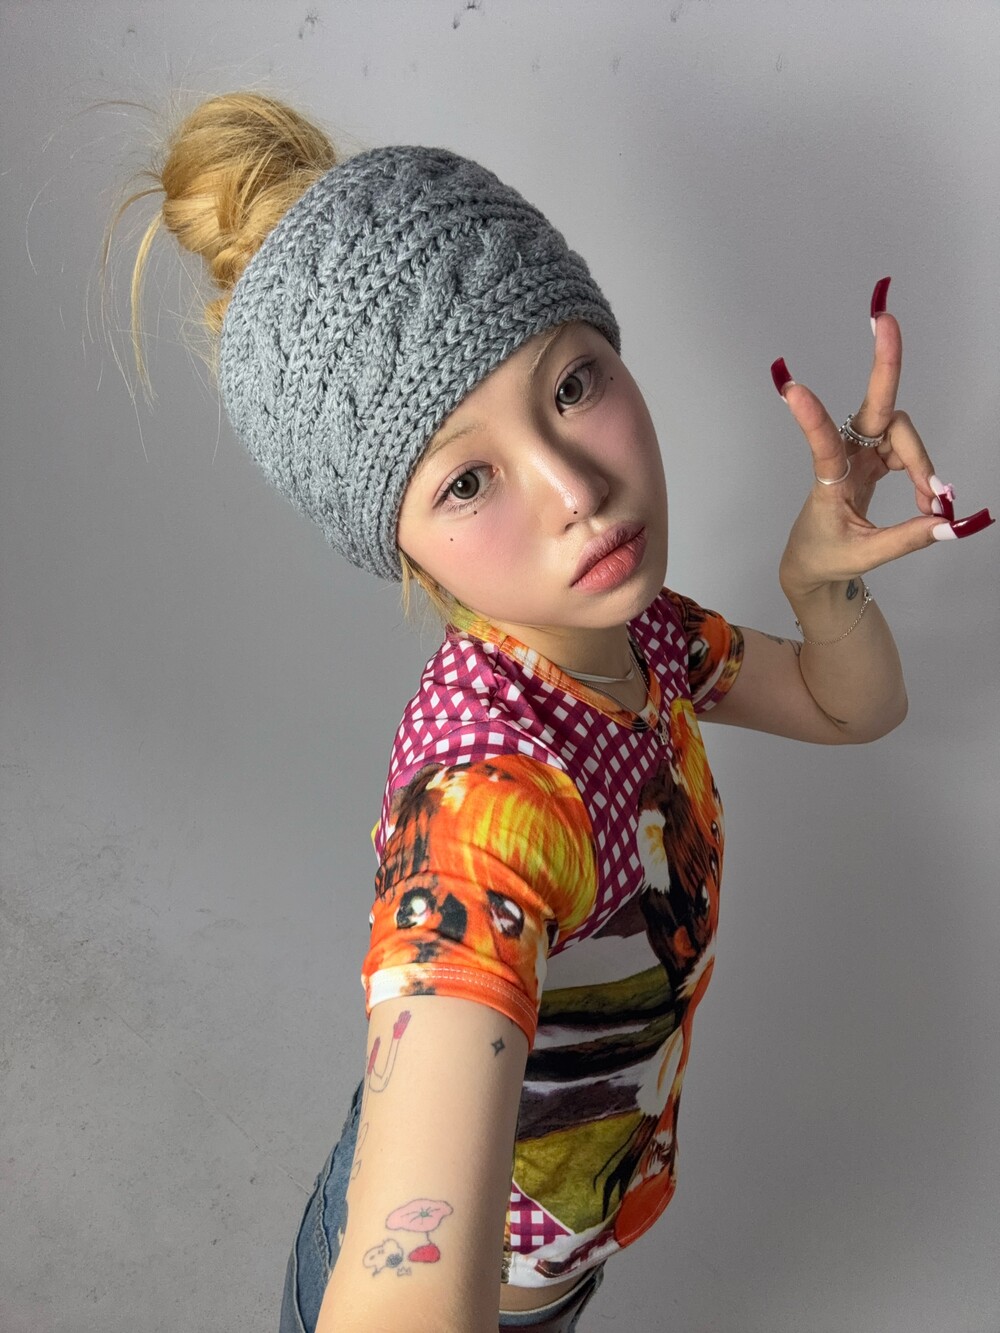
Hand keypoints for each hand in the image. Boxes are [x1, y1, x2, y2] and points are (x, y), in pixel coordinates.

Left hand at [770, 278, 993, 600]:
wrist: (812, 564)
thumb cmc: (826, 556)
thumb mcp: (865, 555)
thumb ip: (909, 538)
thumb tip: (948, 521)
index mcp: (829, 482)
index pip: (823, 444)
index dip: (811, 416)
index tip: (790, 384)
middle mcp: (843, 458)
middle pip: (878, 411)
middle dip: (885, 364)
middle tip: (885, 316)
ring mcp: (858, 455)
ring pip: (900, 433)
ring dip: (922, 461)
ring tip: (932, 501)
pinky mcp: (871, 460)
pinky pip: (905, 451)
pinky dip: (922, 471)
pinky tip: (928, 497)